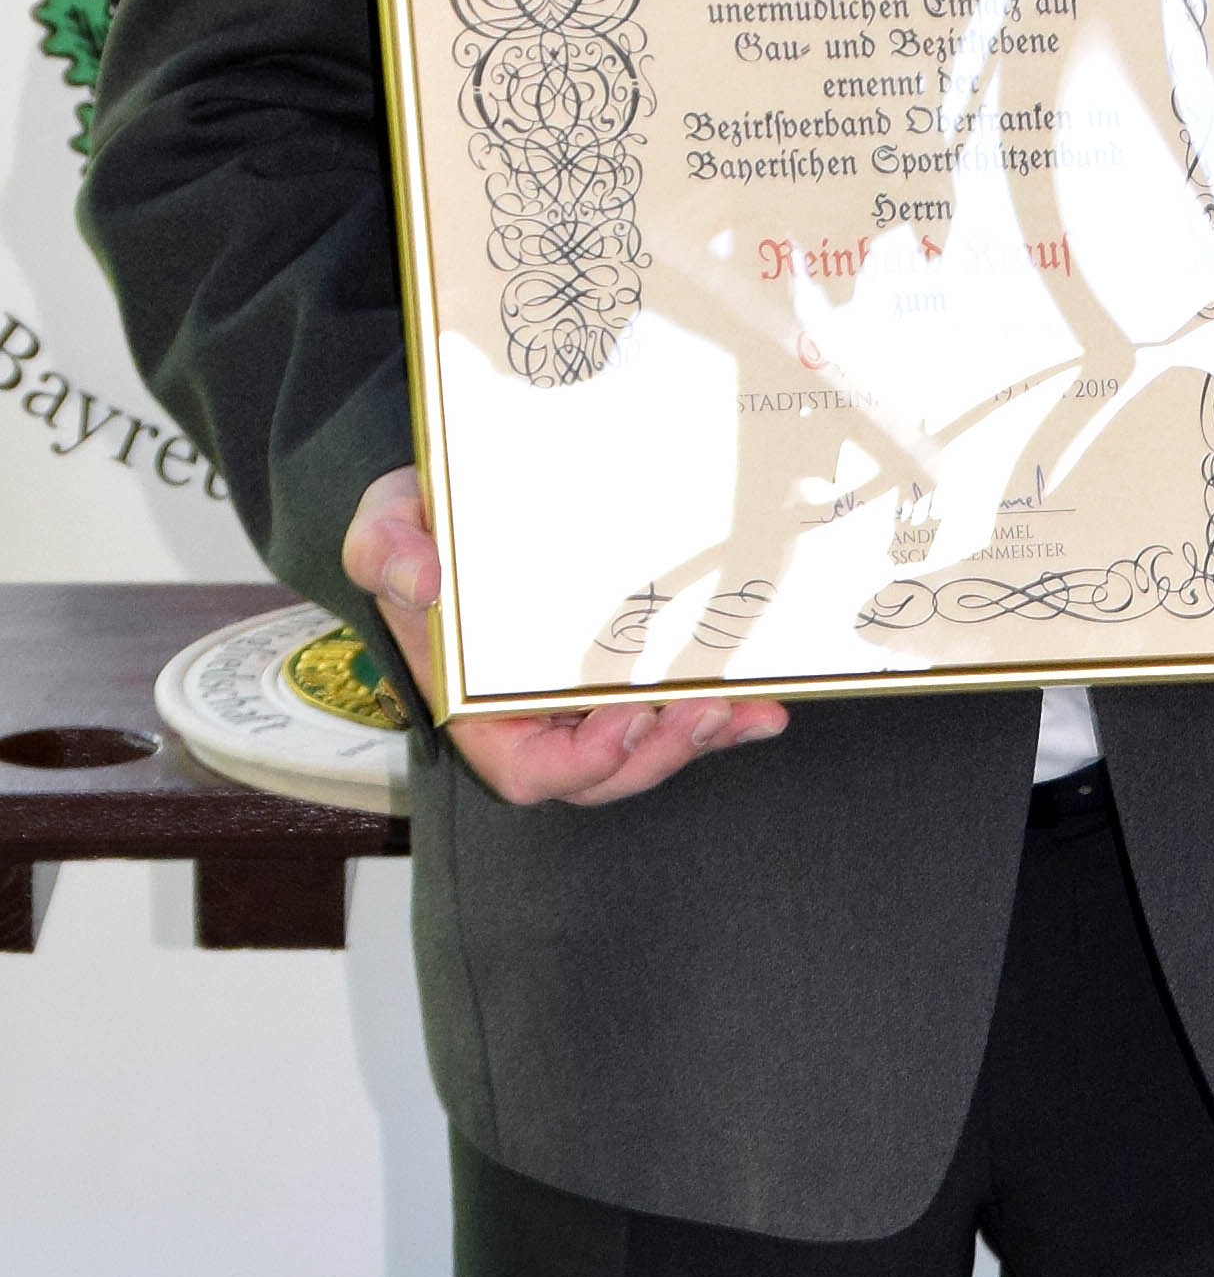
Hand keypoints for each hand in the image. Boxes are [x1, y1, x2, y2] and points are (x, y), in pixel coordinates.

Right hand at [341, 466, 787, 807]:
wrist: (453, 503)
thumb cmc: (416, 527)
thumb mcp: (382, 527)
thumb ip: (385, 553)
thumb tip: (421, 582)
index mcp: (476, 707)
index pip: (527, 772)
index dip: (580, 764)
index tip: (625, 720)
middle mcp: (534, 714)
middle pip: (604, 772)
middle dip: (660, 754)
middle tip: (708, 710)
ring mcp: (583, 697)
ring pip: (649, 747)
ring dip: (704, 738)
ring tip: (752, 710)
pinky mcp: (623, 668)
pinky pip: (673, 707)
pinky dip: (721, 713)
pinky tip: (767, 702)